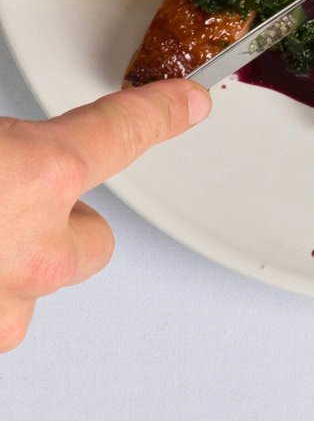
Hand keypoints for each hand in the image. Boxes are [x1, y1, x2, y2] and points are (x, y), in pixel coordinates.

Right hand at [0, 79, 208, 350]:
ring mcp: (3, 308)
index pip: (118, 132)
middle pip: (92, 236)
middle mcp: (33, 250)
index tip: (188, 104)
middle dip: (54, 219)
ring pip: (46, 280)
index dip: (155, 112)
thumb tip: (17, 142)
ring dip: (14, 261)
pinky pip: (1, 316)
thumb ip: (12, 141)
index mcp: (35, 177)